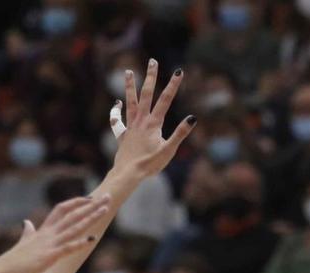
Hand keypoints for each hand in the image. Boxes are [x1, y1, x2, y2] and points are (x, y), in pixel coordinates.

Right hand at [0, 196, 109, 272]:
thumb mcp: (23, 242)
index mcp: (43, 230)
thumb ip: (27, 232)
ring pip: (73, 227)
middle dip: (91, 206)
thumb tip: (26, 222)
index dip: (77, 202)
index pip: (62, 209)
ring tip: (105, 210)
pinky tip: (92, 239)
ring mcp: (49, 244)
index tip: (90, 198)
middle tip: (107, 197)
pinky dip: (79, 243)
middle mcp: (48, 234)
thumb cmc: (13, 260)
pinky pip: (67, 248)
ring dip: (90, 218)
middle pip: (72, 215)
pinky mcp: (48, 257)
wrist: (1, 272)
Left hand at [111, 59, 195, 177]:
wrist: (128, 174)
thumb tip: (192, 118)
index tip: (179, 72)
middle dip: (151, 77)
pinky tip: (117, 102)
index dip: (173, 85)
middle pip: (146, 94)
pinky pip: (118, 120)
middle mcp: (141, 121)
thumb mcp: (169, 150)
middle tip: (153, 61)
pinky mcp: (123, 135)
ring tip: (128, 72)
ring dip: (129, 86)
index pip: (165, 100)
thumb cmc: (150, 164)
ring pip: (130, 102)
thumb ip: (180, 133)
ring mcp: (131, 126)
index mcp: (153, 124)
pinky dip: (116, 110)